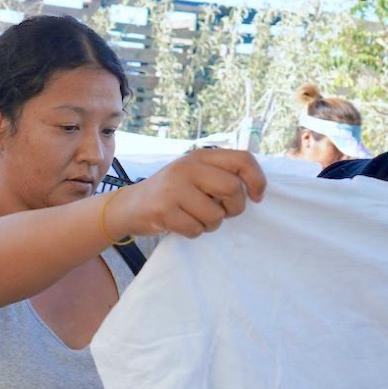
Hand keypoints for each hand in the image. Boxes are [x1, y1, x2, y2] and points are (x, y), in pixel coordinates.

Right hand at [109, 148, 266, 239]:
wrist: (130, 206)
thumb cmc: (171, 192)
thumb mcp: (194, 174)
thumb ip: (221, 174)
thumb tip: (256, 188)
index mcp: (200, 156)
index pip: (243, 160)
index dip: (257, 180)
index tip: (256, 196)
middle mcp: (187, 168)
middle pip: (232, 189)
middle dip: (234, 208)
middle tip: (224, 212)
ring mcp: (173, 189)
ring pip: (215, 215)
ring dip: (211, 224)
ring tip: (196, 217)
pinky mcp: (163, 210)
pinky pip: (195, 229)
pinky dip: (194, 232)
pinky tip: (181, 223)